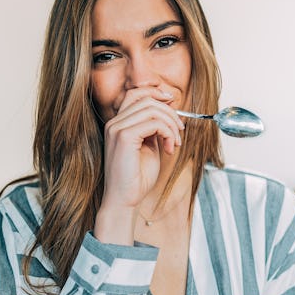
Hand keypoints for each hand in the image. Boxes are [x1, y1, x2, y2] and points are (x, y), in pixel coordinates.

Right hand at [99, 87, 183, 210]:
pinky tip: (169, 148)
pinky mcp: (124, 137)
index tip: (173, 103)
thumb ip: (154, 129)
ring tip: (175, 143)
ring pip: (153, 109)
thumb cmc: (136, 179)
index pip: (135, 94)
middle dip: (170, 114)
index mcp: (118, 124)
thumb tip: (168, 113)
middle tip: (180, 133)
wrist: (124, 200)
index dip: (155, 93)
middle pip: (147, 100)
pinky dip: (168, 133)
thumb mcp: (149, 147)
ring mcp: (117, 129)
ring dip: (171, 125)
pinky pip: (154, 123)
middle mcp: (114, 123)